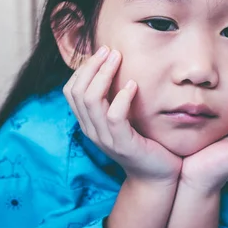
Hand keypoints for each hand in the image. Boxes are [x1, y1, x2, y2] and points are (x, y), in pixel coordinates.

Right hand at [63, 46, 181, 185]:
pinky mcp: (122, 144)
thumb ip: (114, 100)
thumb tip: (114, 69)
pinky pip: (114, 116)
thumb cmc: (144, 144)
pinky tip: (133, 85)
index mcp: (88, 123)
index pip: (71, 91)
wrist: (156, 177)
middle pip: (77, 91)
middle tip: (109, 50)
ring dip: (104, 74)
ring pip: (91, 100)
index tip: (101, 53)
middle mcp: (91, 130)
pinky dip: (122, 97)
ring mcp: (105, 139)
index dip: (82, 69)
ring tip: (118, 59)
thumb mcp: (123, 120)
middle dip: (92, 66)